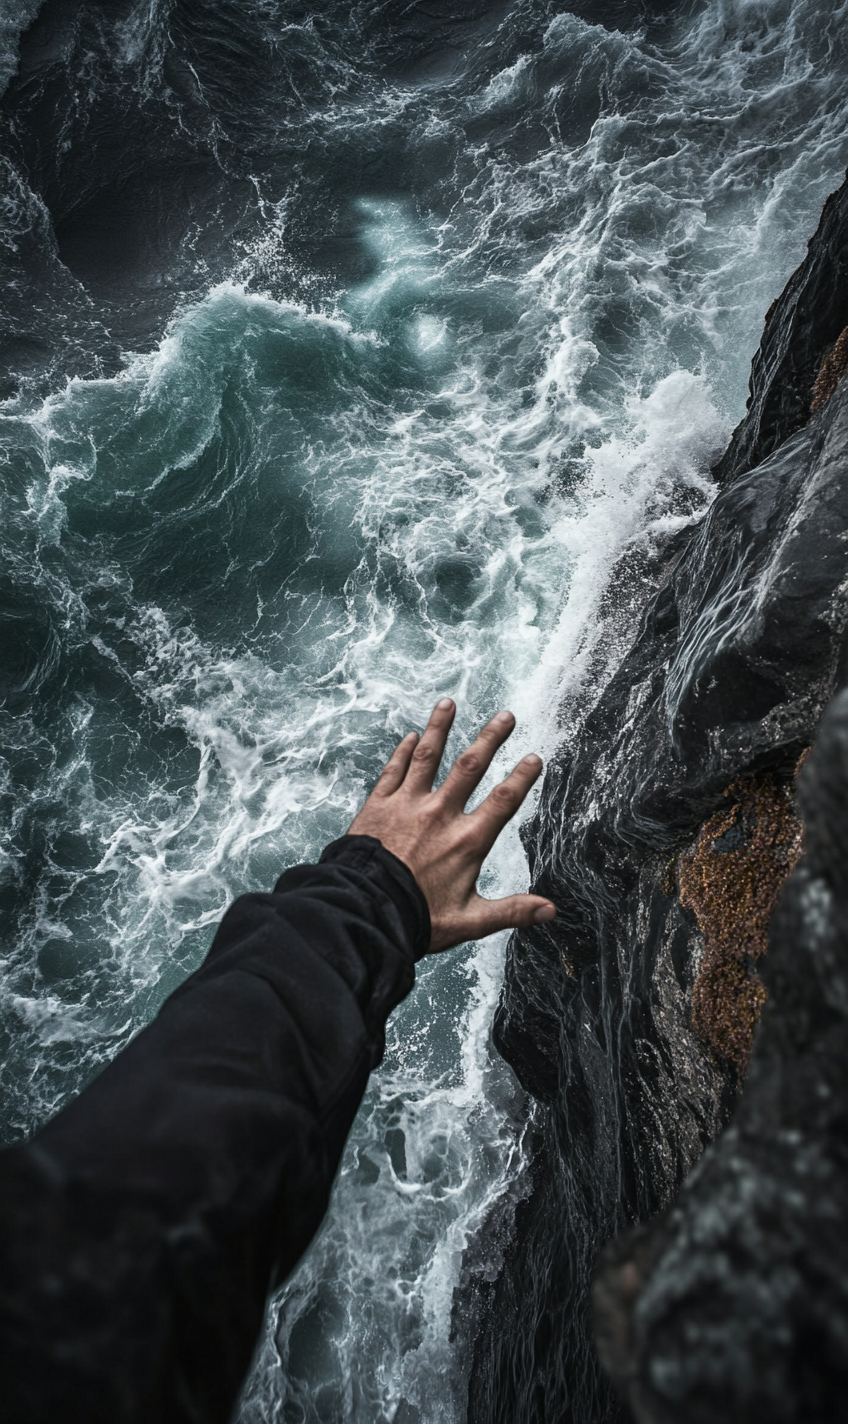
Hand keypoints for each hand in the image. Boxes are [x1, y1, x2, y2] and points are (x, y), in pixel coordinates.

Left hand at [347, 697, 556, 952]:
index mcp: (467, 841)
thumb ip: (512, 911)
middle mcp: (440, 815)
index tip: (534, 757)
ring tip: (449, 704)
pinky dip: (401, 752)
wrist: (363, 911)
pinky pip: (393, 771)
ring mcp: (407, 805)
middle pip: (470, 767)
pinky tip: (408, 736)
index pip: (504, 801)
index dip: (522, 778)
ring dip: (440, 728)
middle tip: (505, 716)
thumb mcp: (470, 921)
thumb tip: (550, 910)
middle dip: (490, 738)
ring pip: (427, 756)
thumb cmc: (416, 919)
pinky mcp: (378, 806)